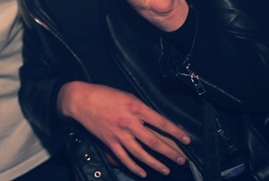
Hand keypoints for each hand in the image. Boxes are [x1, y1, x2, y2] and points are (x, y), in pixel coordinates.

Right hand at [58, 81, 189, 177]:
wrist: (82, 100)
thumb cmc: (105, 95)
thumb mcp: (128, 96)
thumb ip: (141, 109)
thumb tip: (154, 122)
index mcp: (136, 108)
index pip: (161, 122)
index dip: (175, 132)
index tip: (187, 139)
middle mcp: (129, 123)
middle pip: (154, 141)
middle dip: (169, 152)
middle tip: (181, 159)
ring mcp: (119, 134)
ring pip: (141, 154)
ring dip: (155, 163)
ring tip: (167, 170)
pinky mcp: (110, 142)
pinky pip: (124, 158)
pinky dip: (134, 167)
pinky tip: (143, 173)